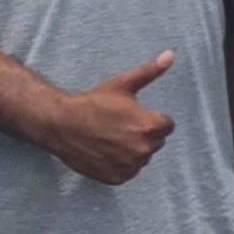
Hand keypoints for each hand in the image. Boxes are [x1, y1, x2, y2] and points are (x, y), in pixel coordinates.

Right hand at [33, 51, 177, 183]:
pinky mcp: (118, 178)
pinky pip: (129, 170)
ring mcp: (130, 166)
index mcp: (149, 127)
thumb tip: (171, 54)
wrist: (62, 125)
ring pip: (142, 157)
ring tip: (112, 137)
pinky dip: (122, 163)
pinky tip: (107, 150)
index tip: (134, 114)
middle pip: (156, 141)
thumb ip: (150, 71)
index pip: (167, 125)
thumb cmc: (93, 103)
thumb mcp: (122, 84)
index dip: (152, 118)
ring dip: (133, 149)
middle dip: (144, 133)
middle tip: (121, 124)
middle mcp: (143, 150)